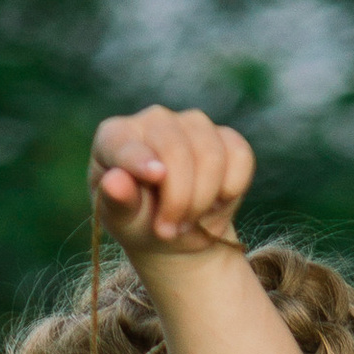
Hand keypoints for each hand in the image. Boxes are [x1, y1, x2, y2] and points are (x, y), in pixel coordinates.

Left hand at [89, 105, 252, 261]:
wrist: (175, 233)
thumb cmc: (139, 223)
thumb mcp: (123, 221)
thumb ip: (117, 202)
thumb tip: (114, 183)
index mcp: (115, 137)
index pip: (126, 143)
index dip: (141, 160)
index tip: (156, 177)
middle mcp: (154, 121)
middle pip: (175, 149)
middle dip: (178, 199)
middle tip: (168, 232)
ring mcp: (192, 124)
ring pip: (211, 155)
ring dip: (204, 200)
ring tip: (187, 222)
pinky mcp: (225, 137)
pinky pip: (240, 157)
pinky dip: (231, 189)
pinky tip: (215, 204)